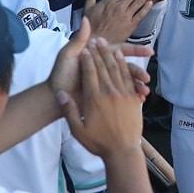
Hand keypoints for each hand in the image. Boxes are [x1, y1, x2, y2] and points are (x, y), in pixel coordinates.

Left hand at [48, 19, 152, 103]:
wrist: (55, 96)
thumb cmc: (61, 74)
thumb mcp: (69, 54)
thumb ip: (79, 38)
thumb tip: (86, 18)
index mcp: (98, 56)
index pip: (120, 51)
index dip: (136, 50)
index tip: (150, 50)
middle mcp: (104, 68)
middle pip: (126, 67)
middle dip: (138, 72)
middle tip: (147, 77)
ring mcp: (105, 82)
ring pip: (125, 82)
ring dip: (136, 86)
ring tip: (144, 93)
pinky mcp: (105, 95)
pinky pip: (120, 96)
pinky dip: (130, 98)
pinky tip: (138, 101)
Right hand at [57, 38, 143, 157]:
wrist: (123, 151)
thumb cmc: (99, 143)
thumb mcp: (78, 130)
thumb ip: (69, 111)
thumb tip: (60, 95)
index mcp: (94, 99)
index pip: (90, 73)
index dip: (87, 59)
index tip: (83, 50)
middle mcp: (109, 93)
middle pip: (103, 67)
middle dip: (98, 52)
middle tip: (94, 40)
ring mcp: (123, 94)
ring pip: (116, 68)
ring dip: (110, 54)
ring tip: (106, 44)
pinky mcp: (133, 98)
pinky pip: (127, 77)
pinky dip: (123, 65)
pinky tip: (121, 57)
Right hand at [83, 0, 154, 43]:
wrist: (95, 43)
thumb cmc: (90, 27)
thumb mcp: (87, 10)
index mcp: (109, 2)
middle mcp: (119, 7)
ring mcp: (126, 17)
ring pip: (138, 2)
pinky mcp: (130, 26)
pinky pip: (140, 15)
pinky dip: (146, 8)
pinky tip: (151, 2)